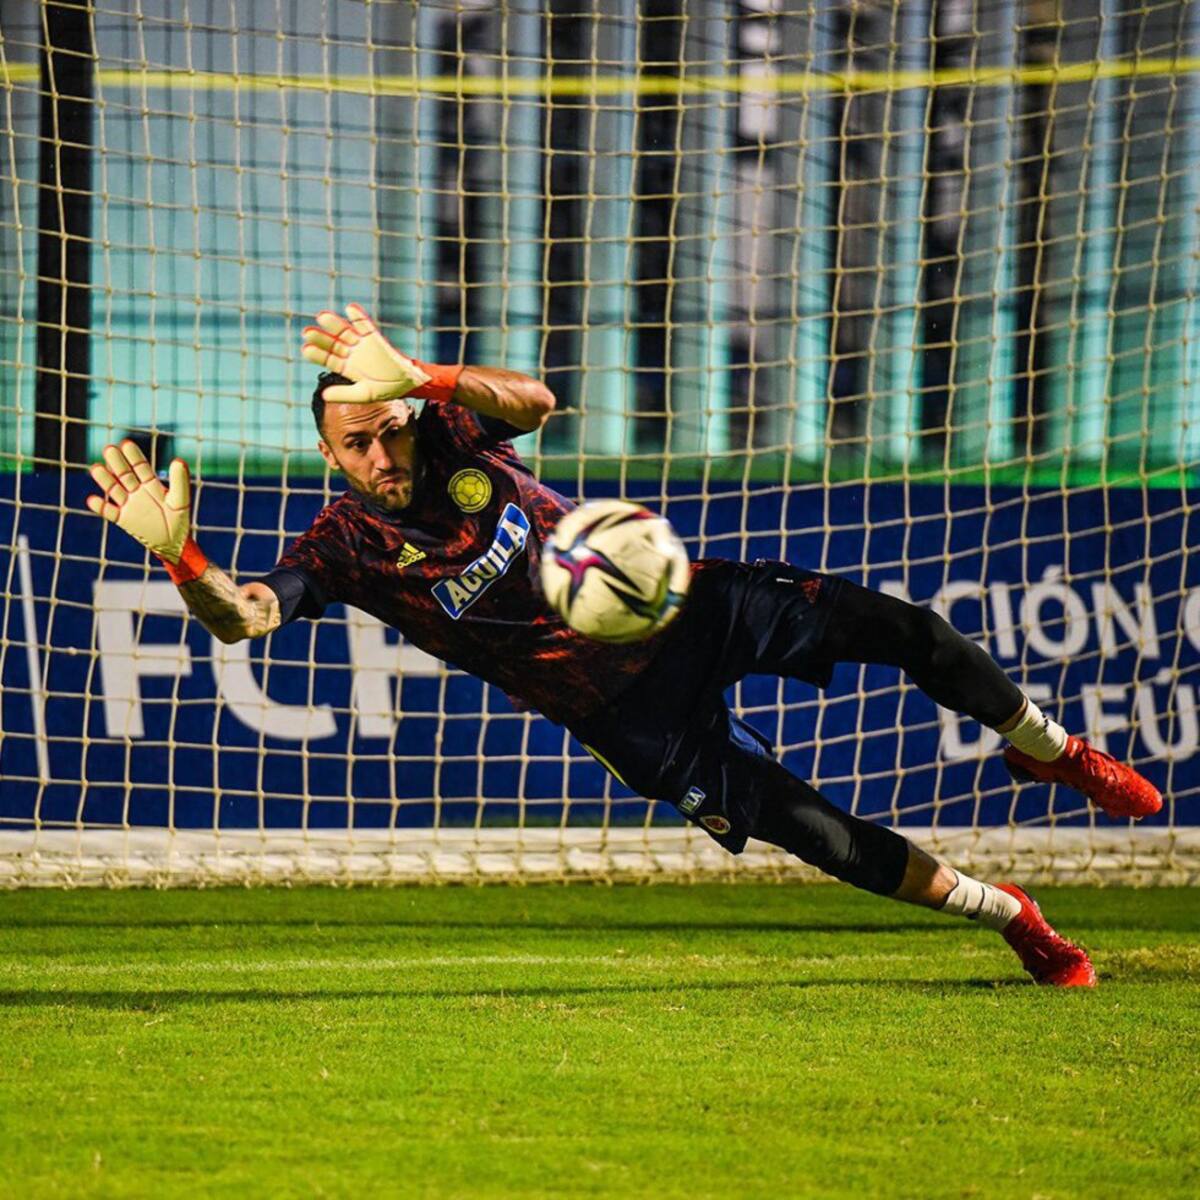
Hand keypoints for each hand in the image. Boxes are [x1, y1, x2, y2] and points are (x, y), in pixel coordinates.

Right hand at [86, 441, 191, 564]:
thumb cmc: (179, 521)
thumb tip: (179, 460)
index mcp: (151, 484)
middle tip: (109, 449)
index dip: (133, 456)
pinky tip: (92, 499)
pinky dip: (100, 507)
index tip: (126, 443)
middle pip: (124, 474)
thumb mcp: (180, 500)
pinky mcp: (122, 519)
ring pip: (114, 489)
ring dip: (105, 480)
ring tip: (96, 468)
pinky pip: (109, 512)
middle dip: (117, 462)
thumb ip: (179, 481)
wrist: (173, 544)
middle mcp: (137, 491)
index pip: (140, 467)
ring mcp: (128, 504)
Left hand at [300, 303, 431, 405]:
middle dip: (321, 338)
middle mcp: (352, 354)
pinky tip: (350, 308)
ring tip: (322, 317)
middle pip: (333, 343)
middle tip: (306, 332)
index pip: (328, 359)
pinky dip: (358, 316)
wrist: (408, 381)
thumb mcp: (364, 394)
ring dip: (334, 324)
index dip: (317, 354)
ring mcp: (362, 344)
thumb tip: (323, 396)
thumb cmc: (387, 389)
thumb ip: (344, 394)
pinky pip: (365, 324)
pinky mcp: (375, 337)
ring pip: (345, 331)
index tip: (305, 348)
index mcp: (347, 367)